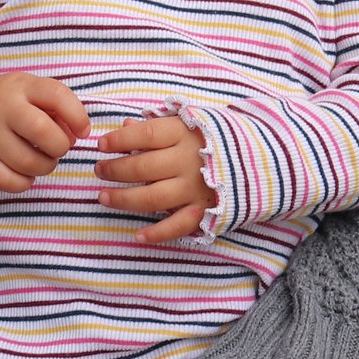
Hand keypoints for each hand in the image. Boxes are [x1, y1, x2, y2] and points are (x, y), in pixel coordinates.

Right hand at [0, 73, 88, 192]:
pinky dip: (25, 182)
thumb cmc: (8, 106)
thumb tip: (76, 135)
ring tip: (43, 160)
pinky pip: (10, 182)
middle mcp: (0, 107)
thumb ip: (57, 108)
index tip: (83, 131)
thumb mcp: (30, 92)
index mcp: (20, 85)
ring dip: (45, 167)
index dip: (78, 116)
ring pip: (28, 162)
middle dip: (60, 146)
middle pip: (43, 132)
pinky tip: (25, 172)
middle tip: (57, 147)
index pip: (57, 95)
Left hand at [96, 114, 215, 242]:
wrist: (259, 158)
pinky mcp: (205, 210)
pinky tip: (138, 235)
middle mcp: (189, 161)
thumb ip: (156, 126)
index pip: (145, 135)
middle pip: (143, 167)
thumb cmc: (214, 138)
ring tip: (104, 197)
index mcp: (184, 134)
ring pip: (153, 197)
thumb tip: (124, 126)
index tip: (101, 145)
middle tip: (99, 170)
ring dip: (125, 199)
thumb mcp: (188, 123)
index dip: (119, 140)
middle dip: (115, 170)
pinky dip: (157, 233)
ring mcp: (197, 188)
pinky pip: (178, 225)